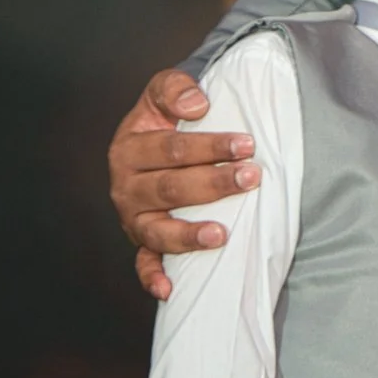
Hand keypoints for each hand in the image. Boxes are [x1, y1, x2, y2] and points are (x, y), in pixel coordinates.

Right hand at [108, 68, 259, 299]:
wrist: (152, 139)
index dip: (210, 146)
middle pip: (171, 188)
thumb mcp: (163, 91)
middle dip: (214, 184)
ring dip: (189, 234)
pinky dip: (153, 278)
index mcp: (129, 148)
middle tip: (251, 176)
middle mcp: (127, 186)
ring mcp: (133, 218)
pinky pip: (144, 264)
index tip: (247, 144)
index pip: (173, 148)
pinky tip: (169, 289)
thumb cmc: (166, 118)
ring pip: (158, 230)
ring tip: (221, 233)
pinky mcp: (142, 242)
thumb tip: (197, 105)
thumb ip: (174, 87)